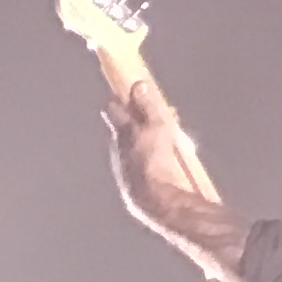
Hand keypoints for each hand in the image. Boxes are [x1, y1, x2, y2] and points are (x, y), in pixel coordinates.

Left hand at [102, 99, 195, 238]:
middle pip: (122, 127)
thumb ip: (147, 106)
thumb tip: (138, 84)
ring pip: (132, 145)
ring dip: (146, 138)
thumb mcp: (156, 125)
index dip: (121, 100)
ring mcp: (124, 165)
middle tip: (159, 114)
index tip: (132, 92)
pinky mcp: (134, 179)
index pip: (113, 109)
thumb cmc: (154, 157)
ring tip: (168, 136)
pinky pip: (141, 160)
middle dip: (137, 119)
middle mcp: (117, 148)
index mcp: (120, 132)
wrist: (152, 197)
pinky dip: (151, 154)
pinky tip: (166, 158)